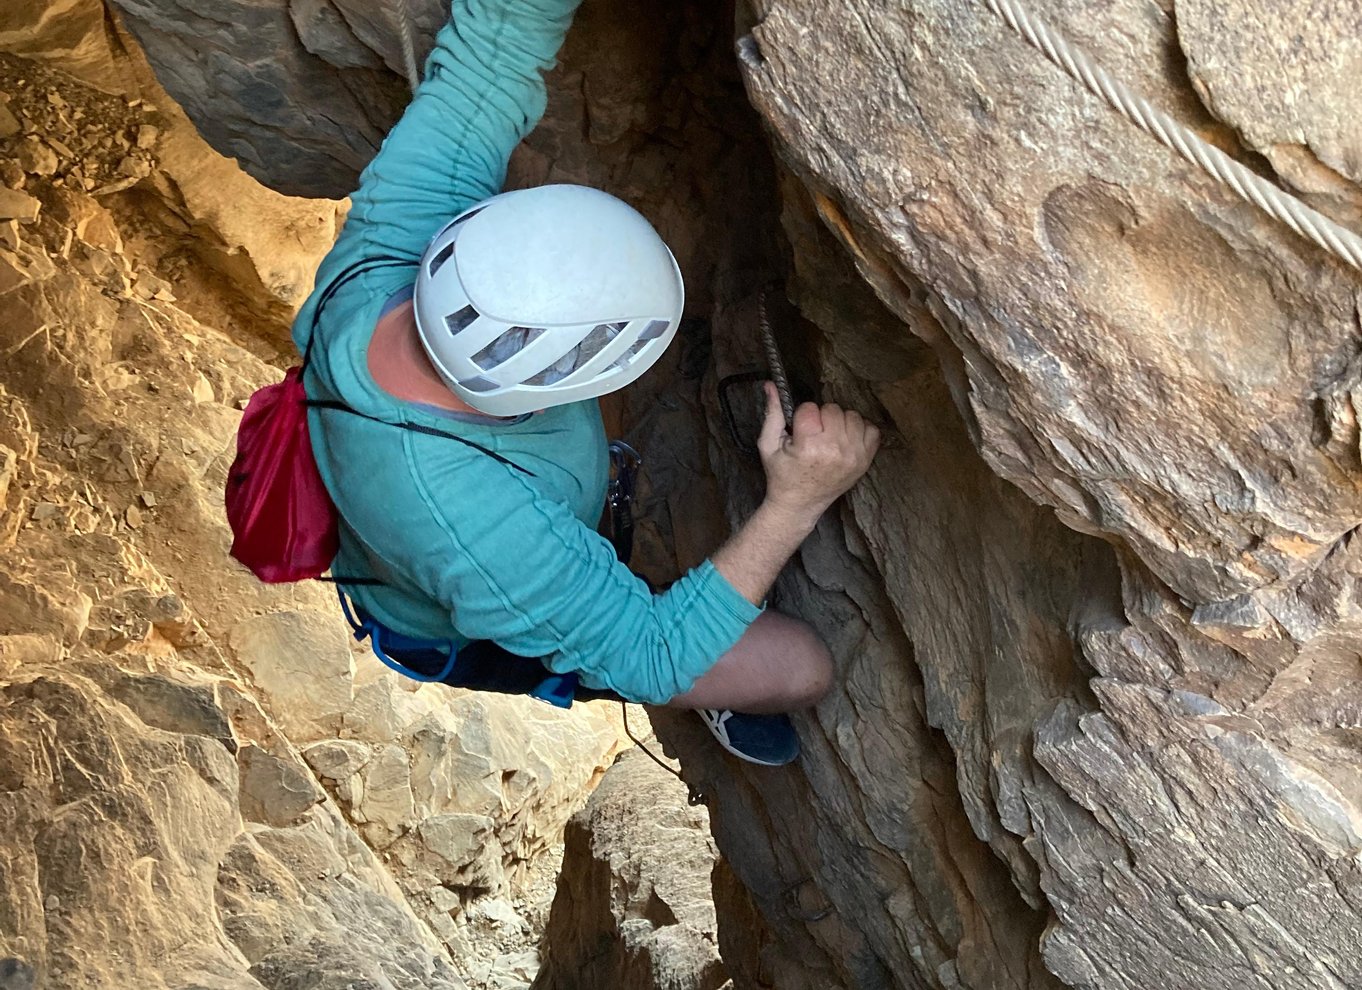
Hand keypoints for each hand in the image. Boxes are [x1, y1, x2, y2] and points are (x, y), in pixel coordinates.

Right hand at [756, 381, 879, 523]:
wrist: (799, 504)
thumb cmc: (781, 474)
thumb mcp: (768, 445)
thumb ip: (772, 413)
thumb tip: (771, 385)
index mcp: (809, 446)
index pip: (810, 408)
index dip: (802, 416)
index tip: (799, 431)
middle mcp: (834, 450)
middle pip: (833, 409)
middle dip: (821, 417)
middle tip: (814, 435)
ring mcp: (853, 456)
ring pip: (852, 416)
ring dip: (840, 422)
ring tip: (829, 437)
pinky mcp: (865, 461)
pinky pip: (871, 430)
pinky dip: (859, 431)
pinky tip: (845, 440)